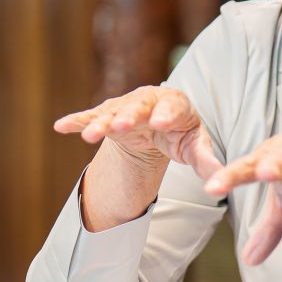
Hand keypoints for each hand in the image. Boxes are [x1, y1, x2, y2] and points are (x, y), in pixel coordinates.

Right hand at [53, 87, 222, 179]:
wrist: (160, 121)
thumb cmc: (182, 133)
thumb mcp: (196, 145)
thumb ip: (206, 159)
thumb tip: (220, 180)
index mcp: (175, 105)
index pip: (172, 108)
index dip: (167, 115)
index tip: (162, 123)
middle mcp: (148, 101)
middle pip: (138, 107)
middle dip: (130, 116)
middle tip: (122, 125)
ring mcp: (125, 107)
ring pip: (112, 113)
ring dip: (101, 123)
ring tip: (90, 136)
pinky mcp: (107, 114)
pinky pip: (90, 117)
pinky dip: (77, 121)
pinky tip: (61, 127)